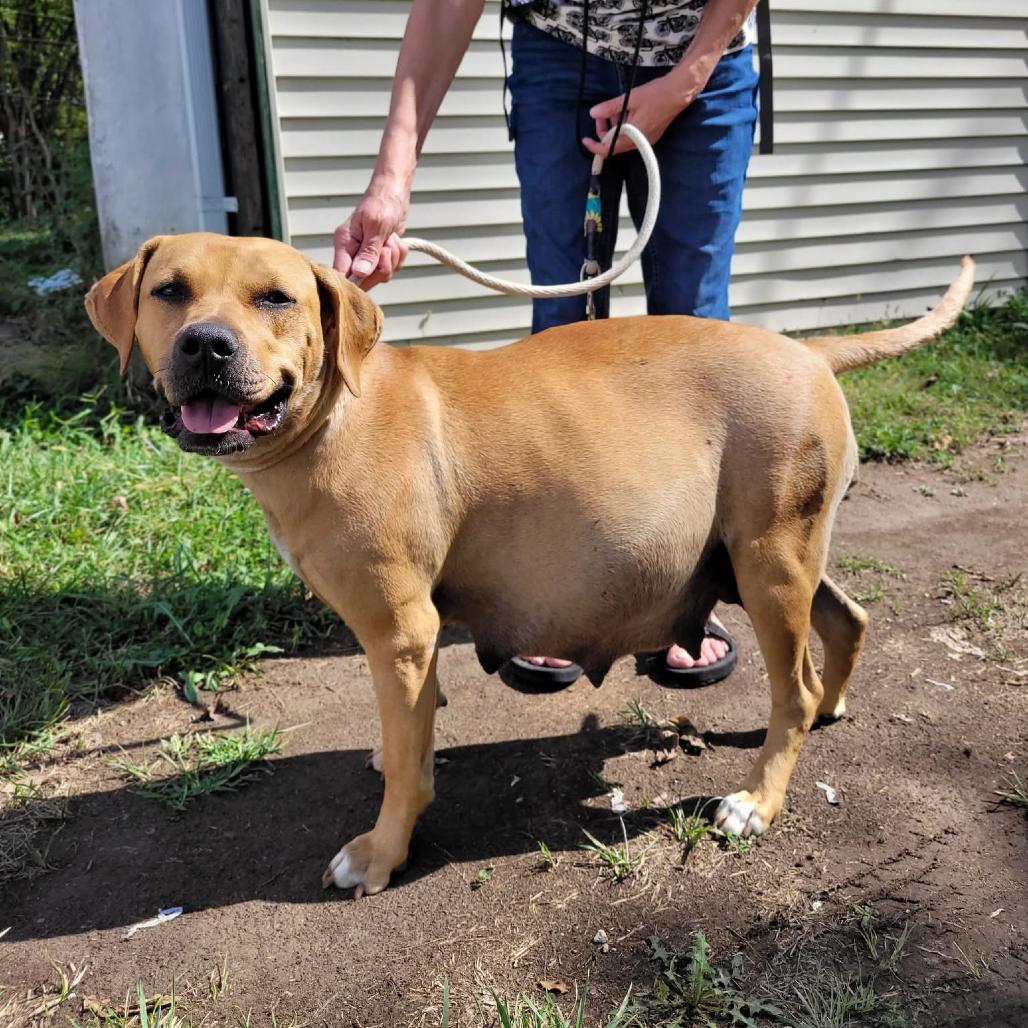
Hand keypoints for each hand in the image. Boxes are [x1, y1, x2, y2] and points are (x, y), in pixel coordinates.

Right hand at [333, 188, 410, 289]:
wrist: (394, 194)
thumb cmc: (382, 203)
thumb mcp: (376, 226)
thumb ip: (369, 251)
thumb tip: (360, 273)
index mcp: (344, 243)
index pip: (341, 274)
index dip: (353, 282)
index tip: (368, 274)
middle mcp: (353, 253)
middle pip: (364, 280)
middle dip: (381, 267)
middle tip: (385, 248)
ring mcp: (367, 257)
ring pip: (382, 275)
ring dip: (393, 258)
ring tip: (390, 239)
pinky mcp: (381, 257)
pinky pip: (393, 268)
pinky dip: (399, 256)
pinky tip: (394, 240)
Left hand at [583, 72, 699, 156]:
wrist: (679, 92)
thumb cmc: (657, 94)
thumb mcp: (630, 98)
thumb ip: (610, 107)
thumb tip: (593, 113)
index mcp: (634, 135)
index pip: (609, 148)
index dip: (595, 146)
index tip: (586, 140)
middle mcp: (640, 142)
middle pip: (614, 145)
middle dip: (604, 132)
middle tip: (602, 115)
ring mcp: (646, 140)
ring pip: (623, 140)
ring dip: (614, 128)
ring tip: (615, 111)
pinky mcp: (650, 136)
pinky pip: (632, 137)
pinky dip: (624, 127)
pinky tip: (626, 113)